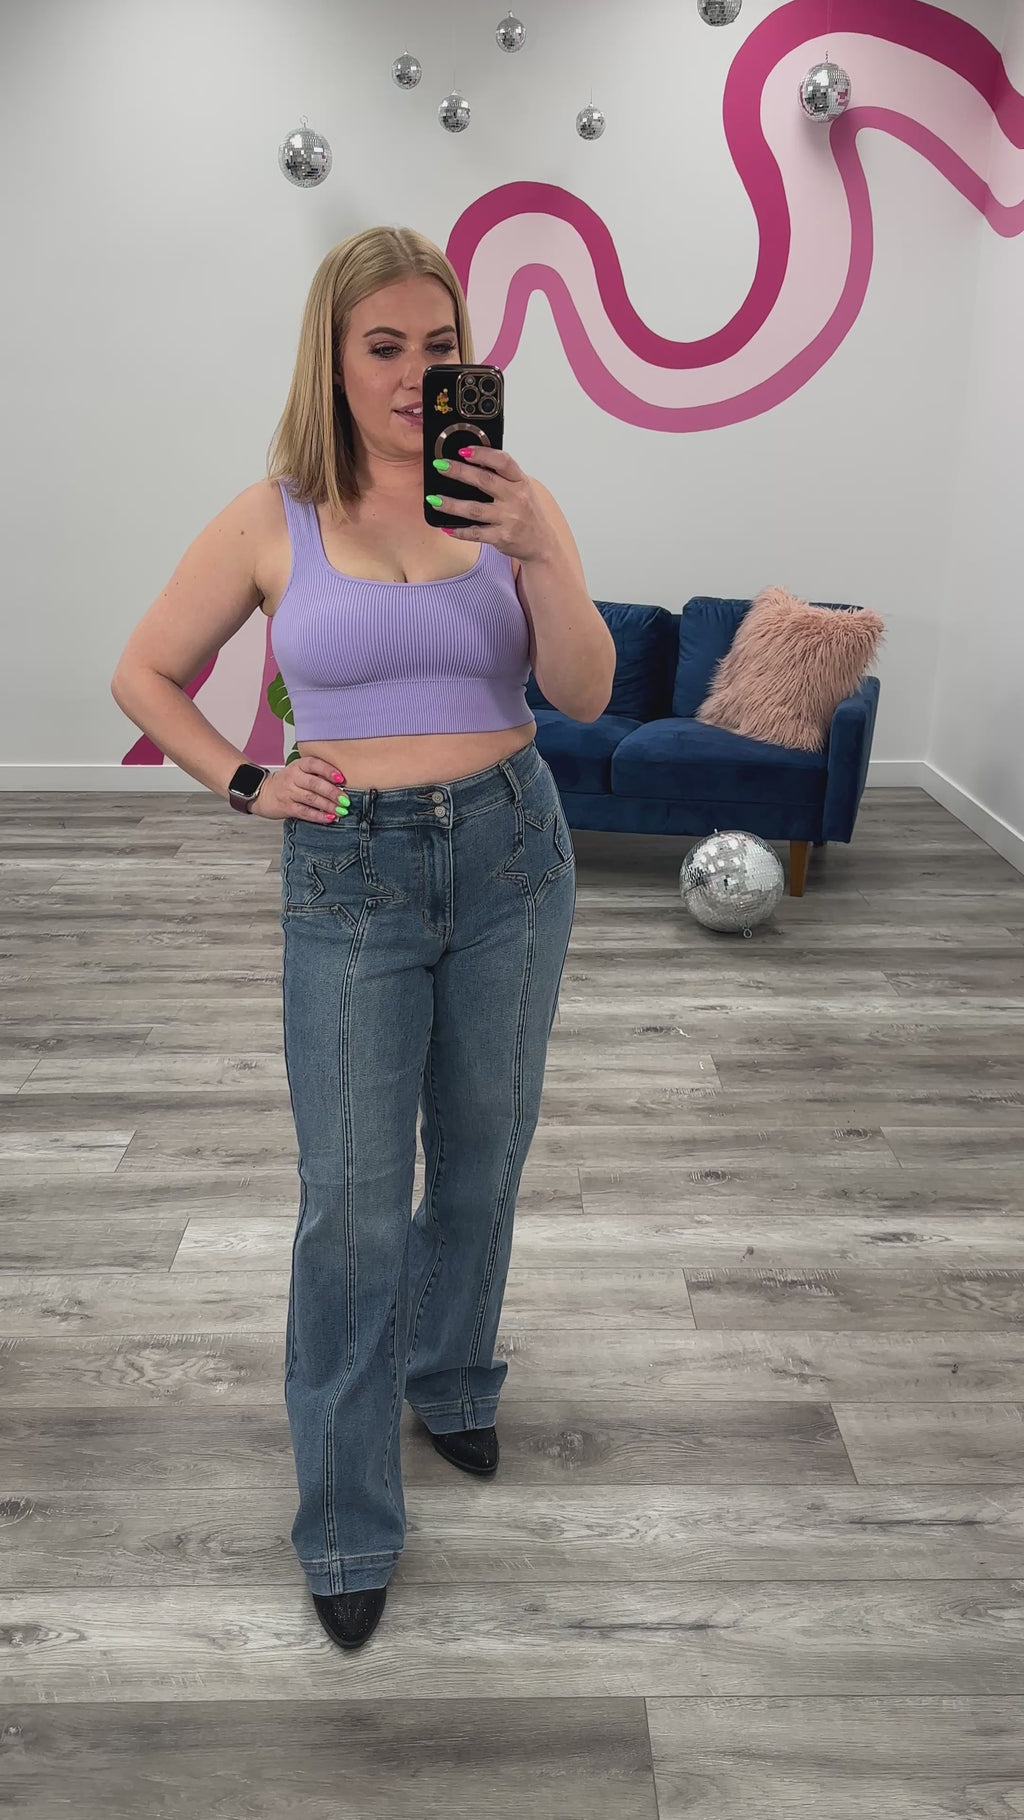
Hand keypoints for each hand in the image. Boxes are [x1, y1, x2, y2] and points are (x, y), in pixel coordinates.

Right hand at [249, 756, 349, 823]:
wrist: (263, 792)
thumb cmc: (288, 781)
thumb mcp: (299, 771)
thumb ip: (317, 774)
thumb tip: (342, 783)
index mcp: (298, 765)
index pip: (314, 764)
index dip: (328, 771)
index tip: (341, 778)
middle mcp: (293, 777)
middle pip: (314, 784)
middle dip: (332, 793)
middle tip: (346, 800)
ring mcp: (289, 793)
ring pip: (311, 799)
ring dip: (328, 806)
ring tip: (341, 810)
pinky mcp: (287, 807)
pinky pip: (304, 812)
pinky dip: (318, 816)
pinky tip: (330, 818)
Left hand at [430, 447, 556, 562]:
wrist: (541, 543)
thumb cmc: (526, 511)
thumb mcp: (521, 488)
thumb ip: (502, 476)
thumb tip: (471, 460)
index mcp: (520, 481)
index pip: (503, 461)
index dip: (483, 454)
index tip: (464, 450)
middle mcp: (516, 498)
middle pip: (484, 481)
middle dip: (459, 472)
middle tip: (440, 465)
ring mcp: (509, 519)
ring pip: (474, 509)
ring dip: (451, 504)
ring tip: (434, 499)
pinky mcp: (502, 537)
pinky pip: (475, 533)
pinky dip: (459, 531)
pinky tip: (446, 527)